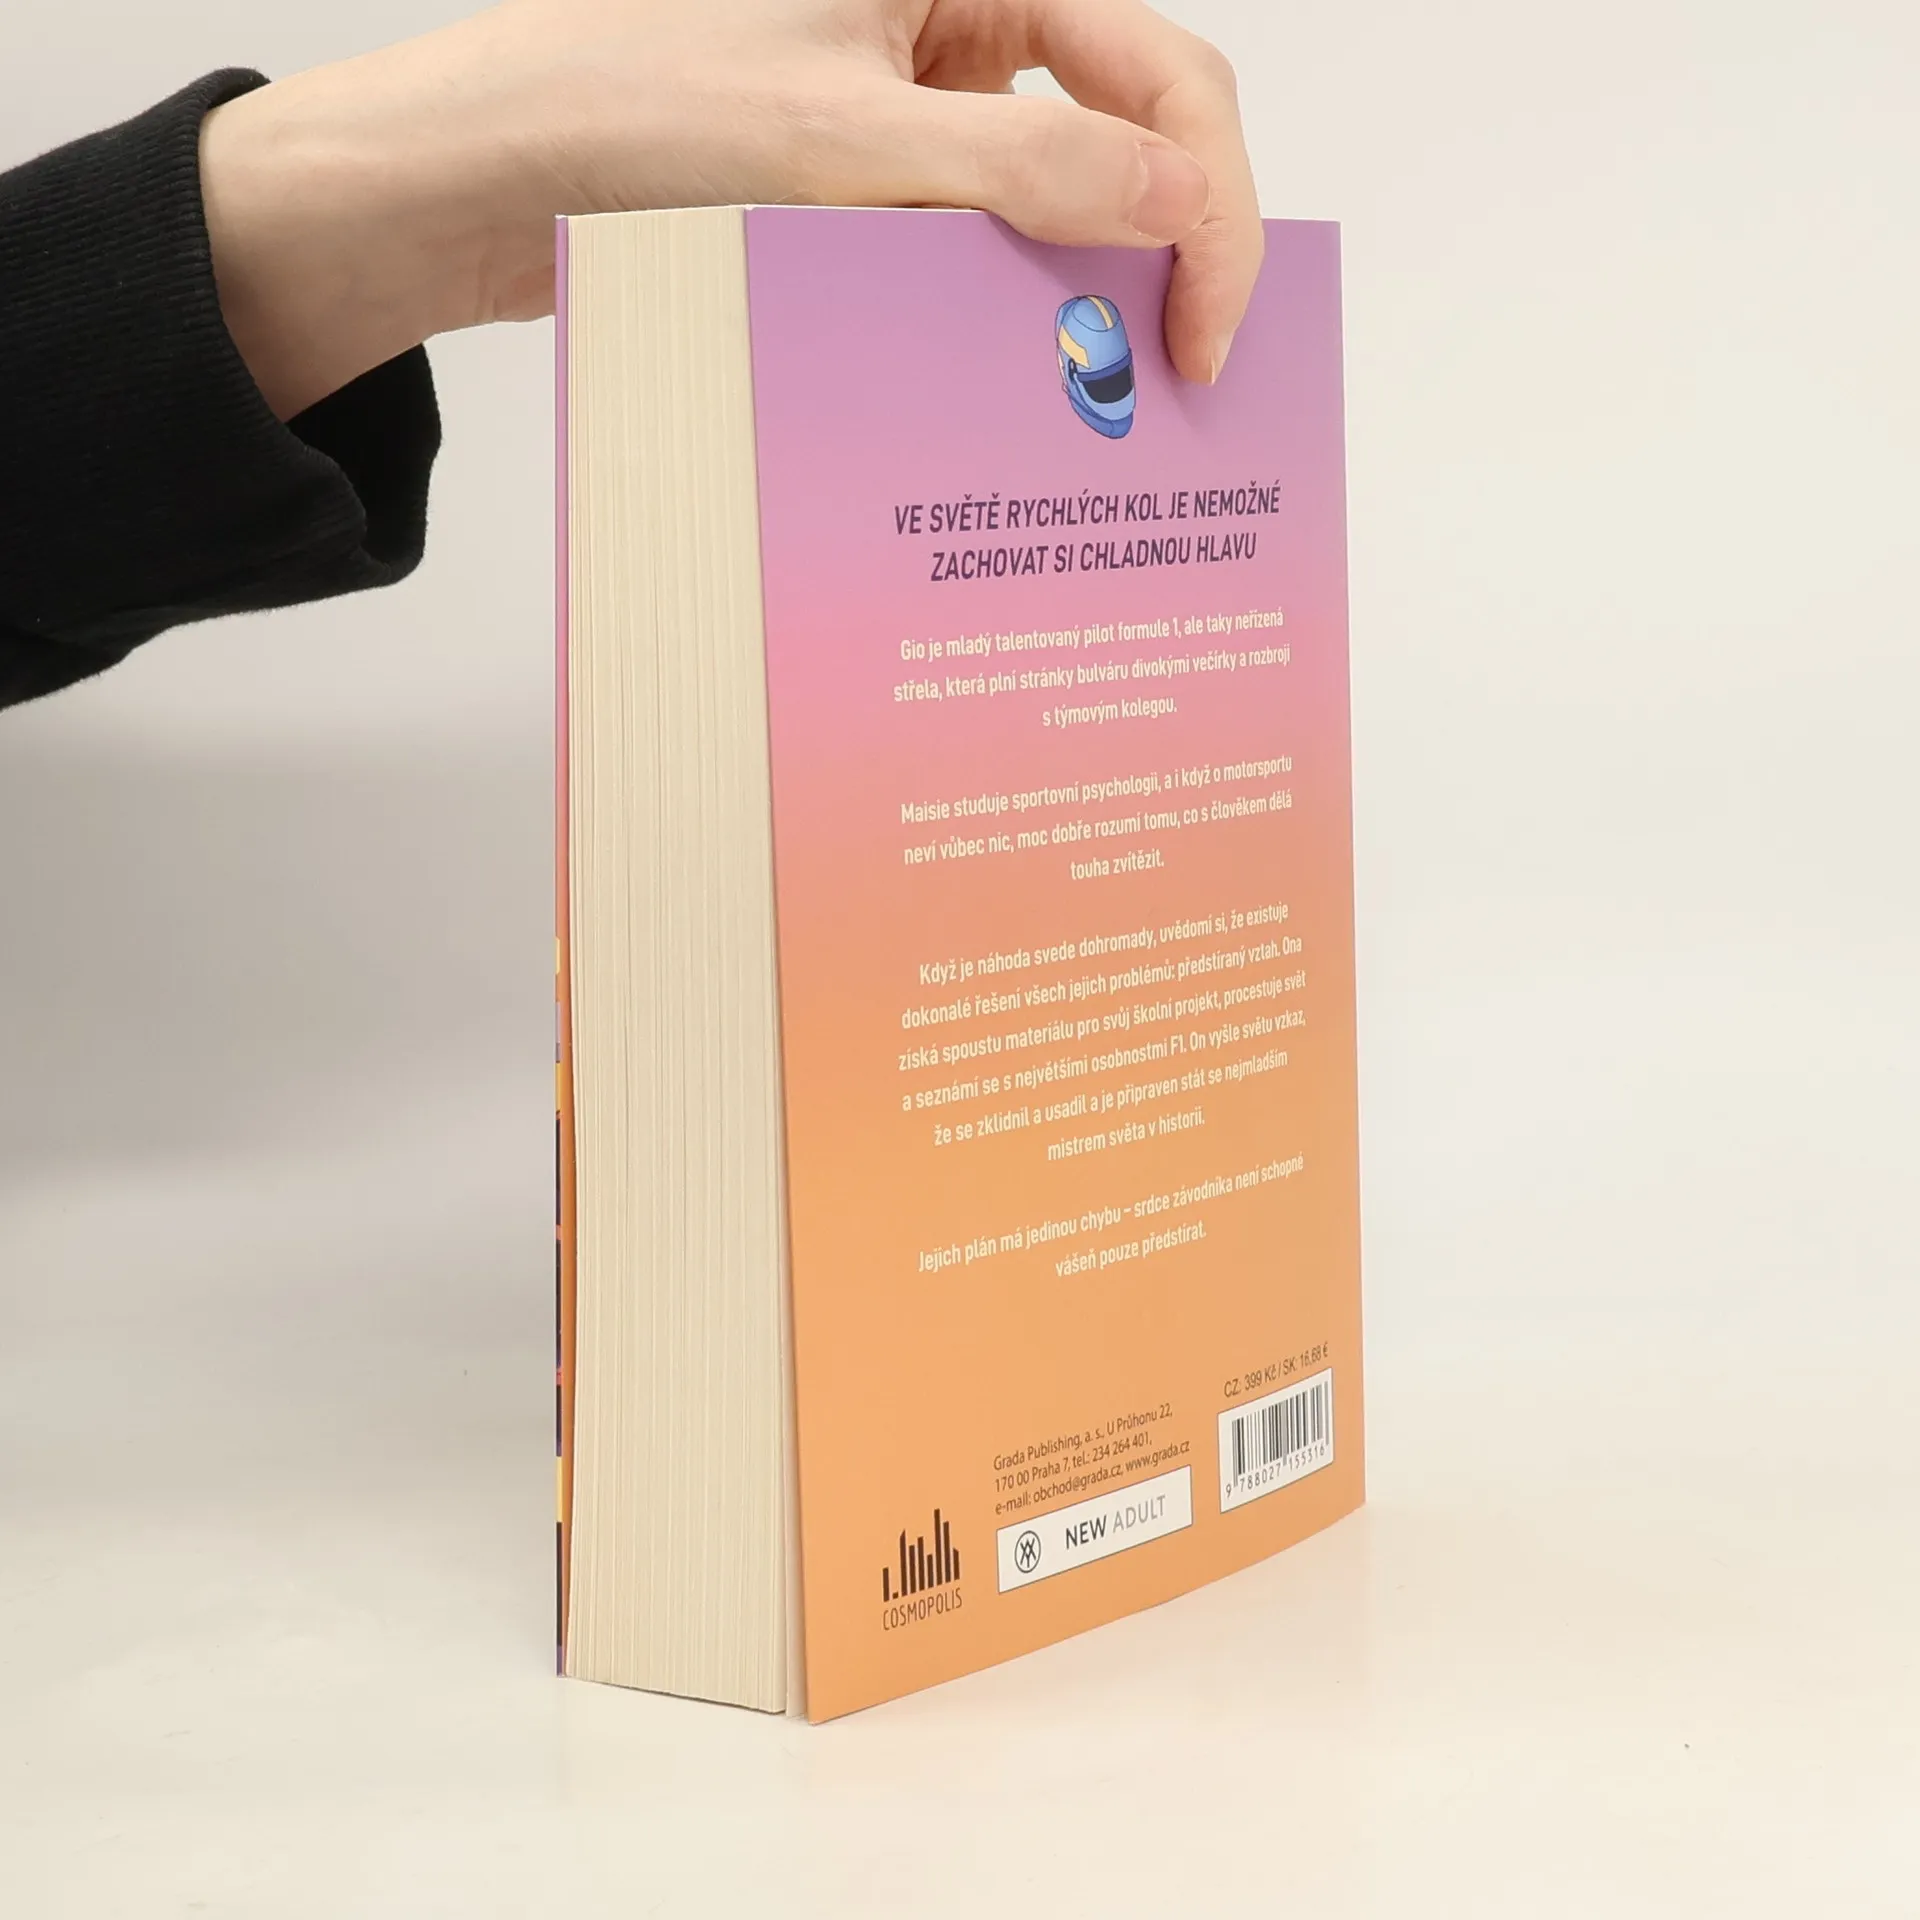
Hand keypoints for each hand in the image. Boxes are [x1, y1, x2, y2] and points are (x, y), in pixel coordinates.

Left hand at [199, 0, 1261, 418]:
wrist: (483, 181)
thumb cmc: (633, 112)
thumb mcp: (851, 143)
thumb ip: (1030, 162)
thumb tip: (1183, 198)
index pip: (1161, 73)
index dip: (1211, 203)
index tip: (1209, 332)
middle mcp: (950, 24)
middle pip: (1124, 132)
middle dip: (1161, 251)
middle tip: (1170, 379)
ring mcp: (908, 106)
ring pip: (1051, 200)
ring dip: (1078, 294)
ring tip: (1089, 401)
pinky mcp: (864, 182)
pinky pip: (969, 243)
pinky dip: (996, 311)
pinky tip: (1002, 381)